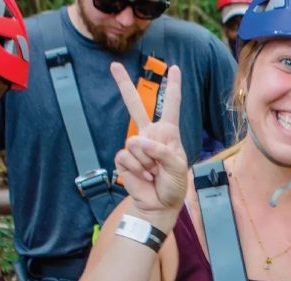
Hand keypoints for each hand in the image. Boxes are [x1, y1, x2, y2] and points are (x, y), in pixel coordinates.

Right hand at [111, 62, 187, 222]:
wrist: (158, 204)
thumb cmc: (173, 185)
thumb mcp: (177, 167)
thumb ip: (162, 152)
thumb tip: (140, 142)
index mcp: (168, 133)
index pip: (171, 106)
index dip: (173, 87)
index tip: (174, 68)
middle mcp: (150, 135)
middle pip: (135, 105)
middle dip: (123, 85)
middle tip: (113, 66)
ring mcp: (135, 146)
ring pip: (134, 143)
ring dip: (146, 162)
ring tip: (153, 172)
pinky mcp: (124, 158)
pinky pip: (126, 157)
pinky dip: (136, 169)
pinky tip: (144, 176)